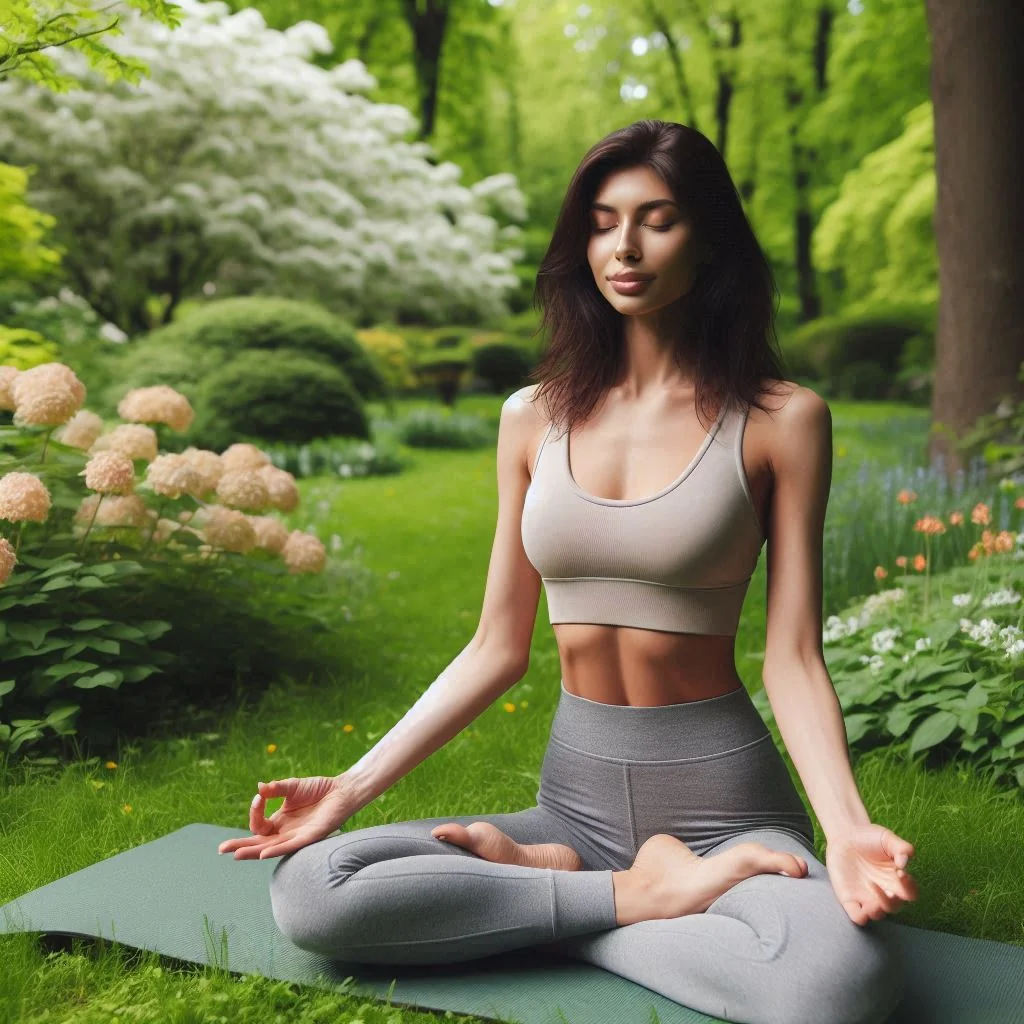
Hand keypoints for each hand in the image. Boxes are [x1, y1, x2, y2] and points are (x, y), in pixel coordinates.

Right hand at [216, 775, 356, 860]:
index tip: (260, 796)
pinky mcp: (310, 837)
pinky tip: (264, 853)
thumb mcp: (292, 787)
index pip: (259, 824)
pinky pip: (291, 846)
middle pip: (258, 843)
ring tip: (236, 854)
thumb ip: (276, 789)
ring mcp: (296, 836)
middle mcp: (285, 832)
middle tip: (222, 849)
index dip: (255, 810)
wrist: (342, 790)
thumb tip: (258, 788)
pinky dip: (276, 849)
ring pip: (270, 848)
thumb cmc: (318, 789)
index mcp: (279, 822)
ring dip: (254, 851)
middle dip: (240, 846)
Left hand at [825, 823, 919, 925]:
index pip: (910, 893)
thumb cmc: (869, 837)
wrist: (844, 836)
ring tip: (872, 894)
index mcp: (896, 880)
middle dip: (892, 902)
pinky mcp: (850, 899)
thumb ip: (901, 848)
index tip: (900, 873)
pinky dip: (860, 917)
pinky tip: (860, 907)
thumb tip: (904, 863)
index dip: (909, 887)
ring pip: (878, 914)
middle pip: (895, 907)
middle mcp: (884, 892)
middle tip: (887, 889)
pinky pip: (857, 916)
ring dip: (877, 910)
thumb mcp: (887, 838)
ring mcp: (867, 896)